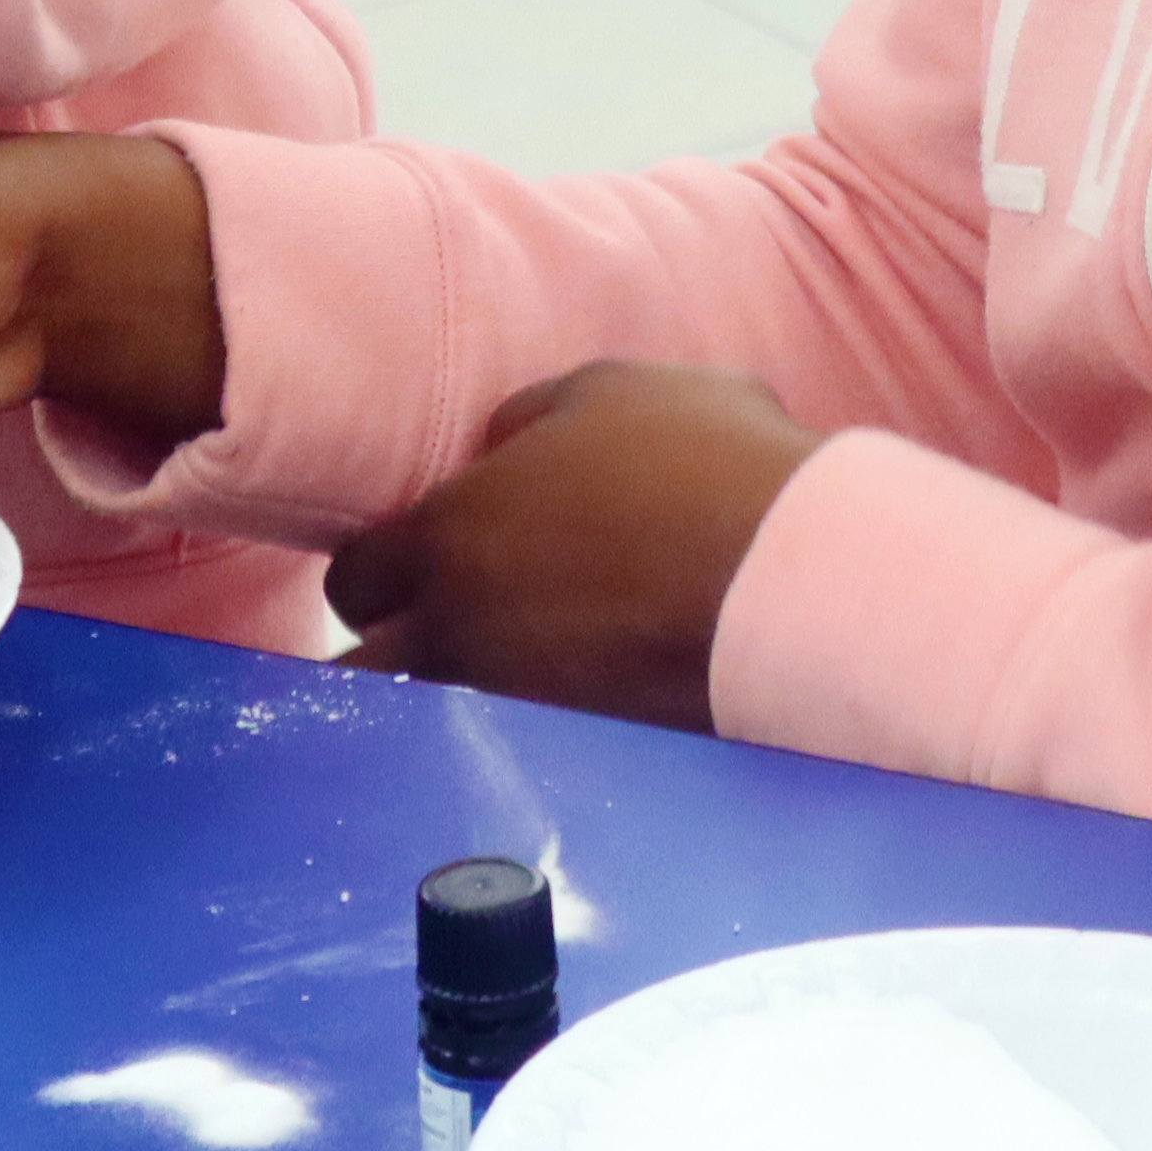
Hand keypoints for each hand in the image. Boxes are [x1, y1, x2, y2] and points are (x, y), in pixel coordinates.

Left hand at [327, 362, 824, 732]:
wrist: (797, 577)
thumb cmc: (706, 463)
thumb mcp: (610, 390)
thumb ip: (530, 417)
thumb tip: (500, 444)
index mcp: (450, 534)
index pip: (354, 579)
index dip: (380, 575)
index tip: (415, 574)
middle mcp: (458, 632)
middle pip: (366, 674)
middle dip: (390, 658)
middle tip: (444, 639)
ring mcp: (512, 707)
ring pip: (429, 729)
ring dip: (445, 710)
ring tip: (500, 689)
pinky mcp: (576, 760)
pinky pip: (513, 759)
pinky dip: (522, 746)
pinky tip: (570, 717)